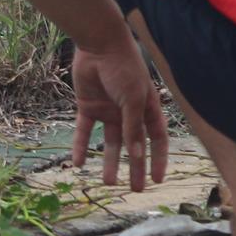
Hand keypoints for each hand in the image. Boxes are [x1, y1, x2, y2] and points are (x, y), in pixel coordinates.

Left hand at [71, 42, 168, 191]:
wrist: (98, 46)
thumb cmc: (124, 69)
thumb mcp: (132, 100)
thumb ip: (133, 128)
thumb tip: (138, 155)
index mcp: (147, 108)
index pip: (157, 138)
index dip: (158, 158)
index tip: (158, 179)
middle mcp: (129, 112)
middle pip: (134, 145)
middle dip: (136, 167)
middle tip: (135, 189)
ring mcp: (108, 110)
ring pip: (110, 142)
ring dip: (109, 161)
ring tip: (108, 182)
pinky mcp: (88, 106)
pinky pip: (84, 131)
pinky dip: (81, 146)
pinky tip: (77, 163)